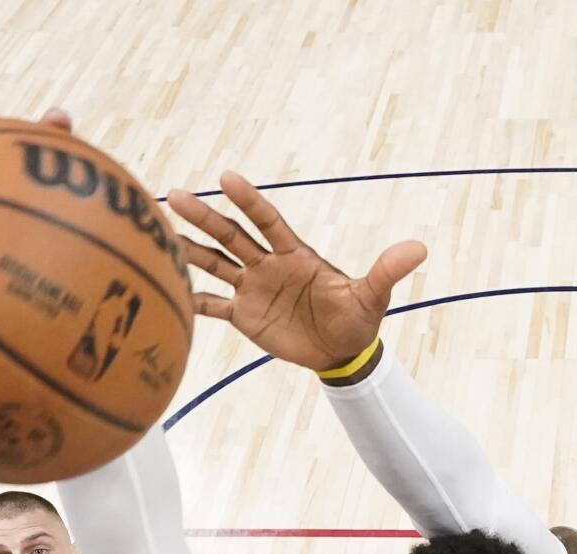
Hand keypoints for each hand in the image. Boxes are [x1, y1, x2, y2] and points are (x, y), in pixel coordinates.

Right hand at [166, 174, 426, 369]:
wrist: (343, 351)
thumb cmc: (358, 320)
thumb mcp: (372, 297)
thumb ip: (386, 272)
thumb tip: (419, 248)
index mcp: (295, 255)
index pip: (267, 221)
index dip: (249, 200)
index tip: (226, 178)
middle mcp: (268, 265)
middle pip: (231, 235)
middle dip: (204, 216)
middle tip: (175, 195)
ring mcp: (253, 288)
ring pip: (214, 263)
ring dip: (188, 250)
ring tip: (157, 237)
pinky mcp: (245, 316)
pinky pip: (213, 305)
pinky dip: (192, 300)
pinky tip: (165, 290)